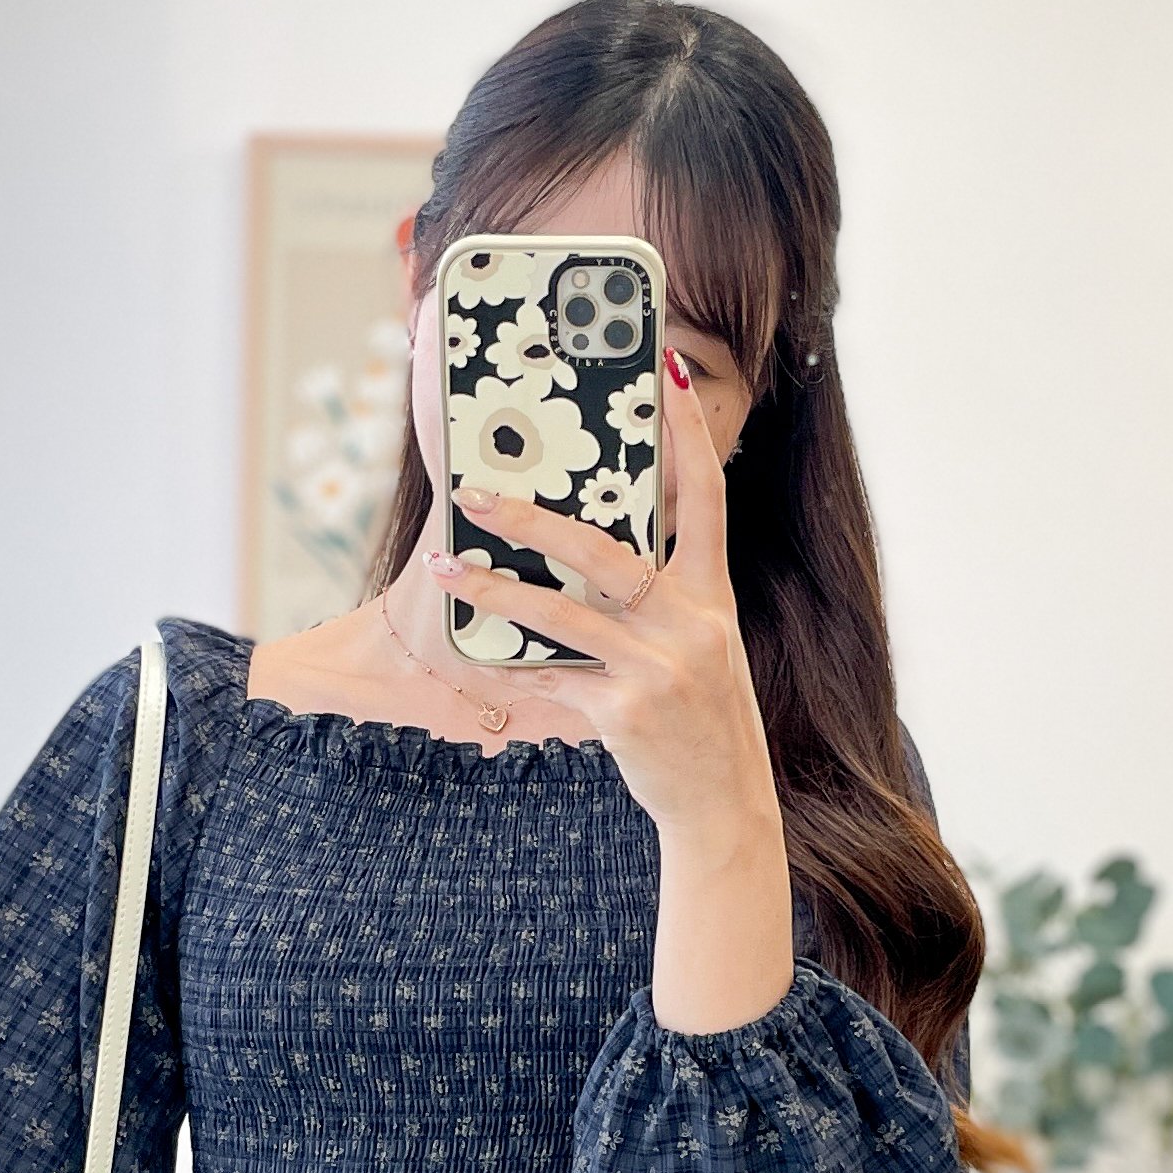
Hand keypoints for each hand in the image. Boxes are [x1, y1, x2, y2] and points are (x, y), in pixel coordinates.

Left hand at [431, 352, 794, 1032]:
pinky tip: (479, 652)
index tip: (662, 367)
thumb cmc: (701, 717)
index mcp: (711, 596)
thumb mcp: (700, 647)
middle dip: (536, 519)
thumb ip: (660, 598)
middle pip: (605, 551)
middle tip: (478, 493)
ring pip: (562, 614)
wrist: (724, 805)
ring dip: (497, 589)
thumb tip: (586, 545)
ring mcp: (657, 670)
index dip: (685, 431)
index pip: (703, 497)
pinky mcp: (624, 713)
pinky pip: (552, 678)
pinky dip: (516, 667)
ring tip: (447, 566)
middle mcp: (690, 624)